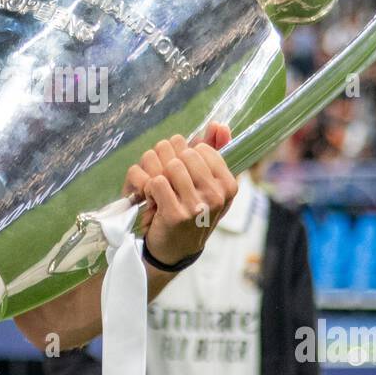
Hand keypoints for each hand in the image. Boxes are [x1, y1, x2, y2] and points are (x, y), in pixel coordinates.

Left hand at [123, 122, 237, 266]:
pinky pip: (156, 181)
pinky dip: (147, 189)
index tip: (184, 176)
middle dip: (167, 161)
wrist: (175, 249)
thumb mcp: (207, 184)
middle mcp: (216, 195)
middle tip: (167, 181)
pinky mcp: (175, 214)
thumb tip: (219, 125)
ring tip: (159, 190)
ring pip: (168, 164)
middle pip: (182, 153)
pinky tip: (153, 201)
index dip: (184, 157)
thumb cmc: (191, 211)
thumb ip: (214, 151)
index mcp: (228, 185)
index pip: (201, 149)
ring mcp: (197, 206)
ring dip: (156, 174)